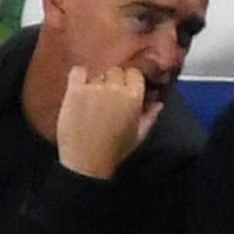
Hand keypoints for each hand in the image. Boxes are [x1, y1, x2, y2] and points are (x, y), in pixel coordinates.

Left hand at [56, 63, 161, 180]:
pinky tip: (79, 86)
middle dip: (113, 81)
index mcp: (134, 96)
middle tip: (108, 95)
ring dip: (96, 83)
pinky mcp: (74, 92)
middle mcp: (115, 88)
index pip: (134, 73)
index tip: (125, 89)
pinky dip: (79, 76)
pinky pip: (77, 72)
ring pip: (97, 74)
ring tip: (92, 98)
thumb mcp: (139, 135)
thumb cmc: (115, 150)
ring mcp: (93, 88)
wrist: (86, 162)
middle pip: (115, 71)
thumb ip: (151, 116)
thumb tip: (159, 103)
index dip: (129, 81)